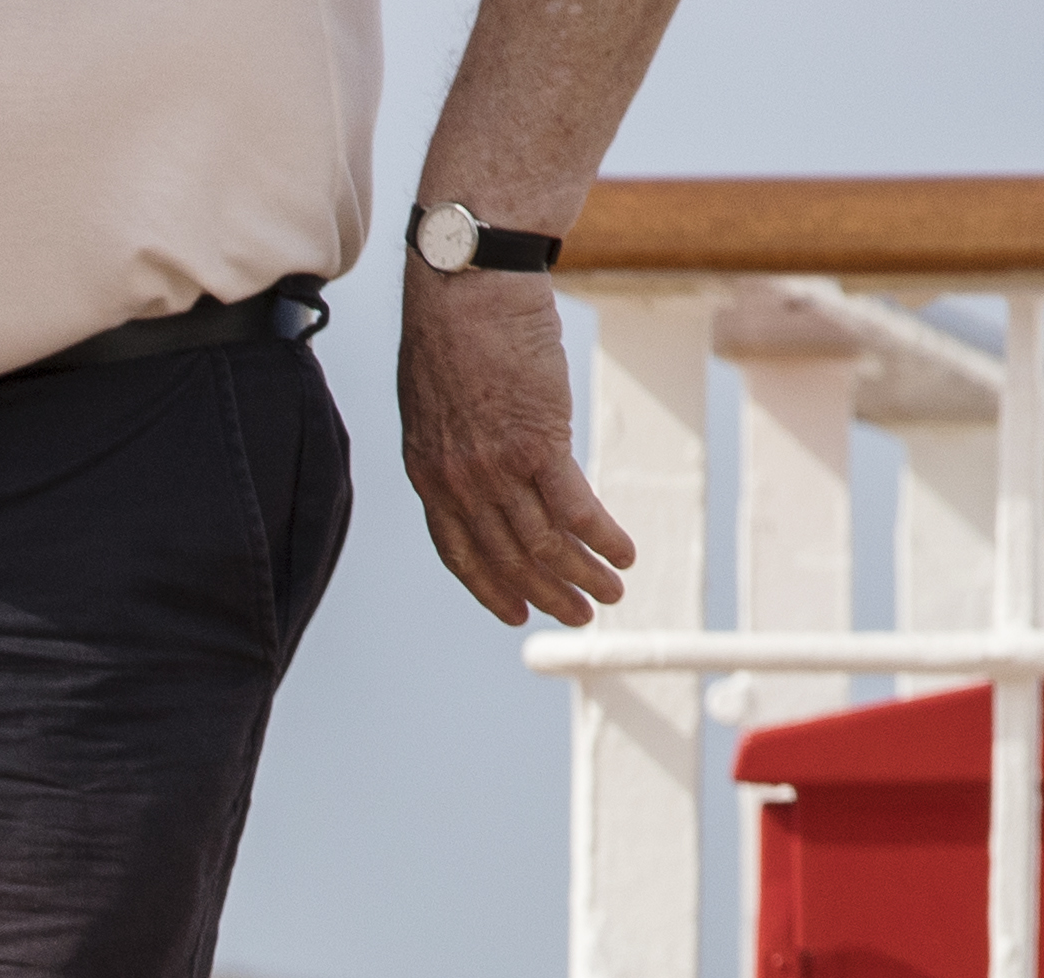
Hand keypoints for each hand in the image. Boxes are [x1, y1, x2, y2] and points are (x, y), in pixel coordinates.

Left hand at [399, 267, 635, 625]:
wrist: (466, 285)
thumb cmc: (455, 328)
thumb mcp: (438, 399)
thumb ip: (454, 442)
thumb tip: (477, 455)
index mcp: (428, 474)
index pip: (458, 551)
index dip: (488, 586)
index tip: (513, 612)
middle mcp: (458, 483)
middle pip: (506, 557)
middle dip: (545, 592)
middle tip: (578, 616)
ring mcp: (496, 468)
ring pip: (542, 543)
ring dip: (581, 575)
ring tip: (611, 595)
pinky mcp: (539, 444)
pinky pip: (575, 509)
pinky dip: (601, 538)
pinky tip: (624, 554)